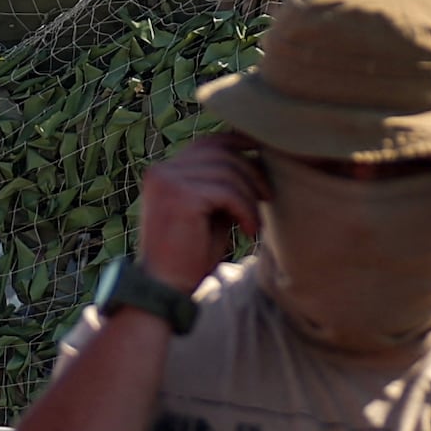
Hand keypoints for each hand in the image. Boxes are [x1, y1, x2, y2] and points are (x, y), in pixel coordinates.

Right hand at [137, 135, 264, 288]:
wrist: (165, 288)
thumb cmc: (190, 254)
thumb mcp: (210, 212)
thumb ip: (222, 185)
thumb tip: (256, 159)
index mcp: (165, 171)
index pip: (209, 143)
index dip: (240, 144)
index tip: (266, 157)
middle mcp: (162, 170)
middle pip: (221, 153)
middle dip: (252, 172)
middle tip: (268, 197)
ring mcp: (168, 181)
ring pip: (227, 172)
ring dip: (250, 197)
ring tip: (255, 223)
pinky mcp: (180, 197)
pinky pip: (227, 193)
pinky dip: (245, 211)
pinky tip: (249, 231)